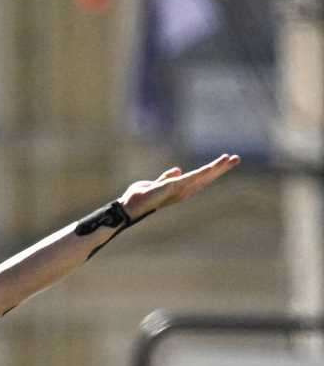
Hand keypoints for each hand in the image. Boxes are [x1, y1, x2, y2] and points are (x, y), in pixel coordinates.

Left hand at [118, 153, 240, 220]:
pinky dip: (199, 174)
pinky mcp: (170, 188)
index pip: (201, 177)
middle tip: (237, 158)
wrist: (129, 206)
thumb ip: (167, 177)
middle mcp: (182, 191)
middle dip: (221, 168)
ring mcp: (177, 190)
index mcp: (181, 189)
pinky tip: (209, 168)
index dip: (214, 169)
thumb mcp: (157, 184)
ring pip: (200, 178)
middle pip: (205, 178)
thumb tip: (178, 169)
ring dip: (214, 169)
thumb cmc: (141, 197)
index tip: (227, 159)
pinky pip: (186, 180)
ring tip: (228, 159)